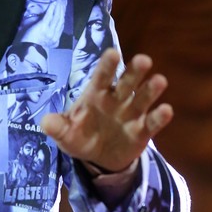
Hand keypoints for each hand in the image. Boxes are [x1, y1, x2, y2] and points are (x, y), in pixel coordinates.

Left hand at [40, 48, 173, 171]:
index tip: (113, 53)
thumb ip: (57, 127)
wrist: (97, 157)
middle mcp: (116, 99)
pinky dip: (159, 117)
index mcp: (96, 95)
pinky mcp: (142, 131)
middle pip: (126, 82)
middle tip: (143, 60)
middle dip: (134, 71)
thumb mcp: (65, 134)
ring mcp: (131, 114)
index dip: (107, 66)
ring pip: (142, 98)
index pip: (101, 77)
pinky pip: (152, 123)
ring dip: (151, 90)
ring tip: (160, 80)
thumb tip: (45, 122)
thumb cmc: (80, 136)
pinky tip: (166, 110)